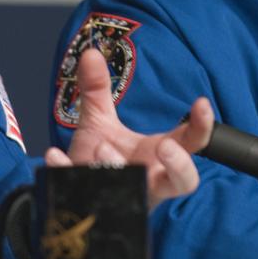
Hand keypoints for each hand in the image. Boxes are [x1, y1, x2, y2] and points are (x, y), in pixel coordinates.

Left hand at [43, 48, 213, 208]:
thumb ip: (97, 91)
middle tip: (165, 148)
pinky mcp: (98, 206)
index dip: (202, 126)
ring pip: (138, 190)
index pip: (191, 143)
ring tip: (102, 149)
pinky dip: (68, 173)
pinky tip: (55, 156)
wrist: (71, 191)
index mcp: (158, 156)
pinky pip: (88, 197)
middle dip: (180, 166)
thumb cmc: (99, 159)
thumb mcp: (100, 122)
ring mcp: (127, 195)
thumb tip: (91, 53)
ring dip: (118, 166)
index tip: (201, 103)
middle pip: (183, 182)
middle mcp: (149, 179)